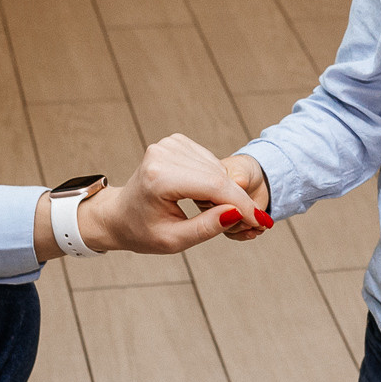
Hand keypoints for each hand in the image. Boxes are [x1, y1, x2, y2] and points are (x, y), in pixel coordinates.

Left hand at [76, 134, 268, 254]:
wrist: (119, 214)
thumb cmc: (143, 231)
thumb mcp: (173, 240)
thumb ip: (206, 227)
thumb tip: (238, 212)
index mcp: (159, 178)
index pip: (213, 186)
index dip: (242, 205)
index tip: (261, 223)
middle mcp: (163, 154)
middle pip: (218, 176)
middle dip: (238, 200)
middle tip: (253, 222)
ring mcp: (169, 144)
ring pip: (216, 169)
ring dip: (226, 191)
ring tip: (217, 213)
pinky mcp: (176, 141)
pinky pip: (210, 162)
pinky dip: (215, 180)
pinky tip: (204, 196)